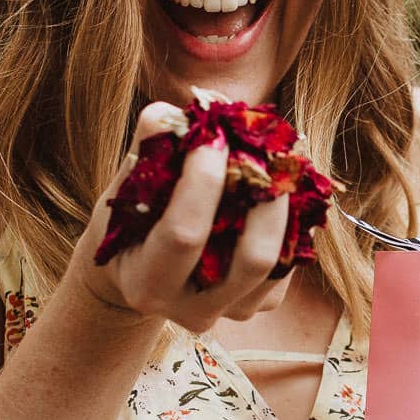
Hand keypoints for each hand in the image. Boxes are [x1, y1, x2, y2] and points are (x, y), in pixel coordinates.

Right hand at [74, 101, 292, 332]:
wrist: (144, 274)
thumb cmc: (131, 222)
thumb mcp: (125, 190)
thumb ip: (150, 149)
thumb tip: (186, 108)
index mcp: (148, 285)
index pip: (185, 234)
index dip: (203, 181)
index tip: (213, 133)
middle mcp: (194, 311)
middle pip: (252, 257)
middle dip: (263, 192)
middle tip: (258, 144)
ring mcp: (234, 310)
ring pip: (283, 257)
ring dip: (285, 200)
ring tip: (275, 154)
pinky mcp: (264, 302)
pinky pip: (294, 256)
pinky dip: (293, 214)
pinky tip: (280, 179)